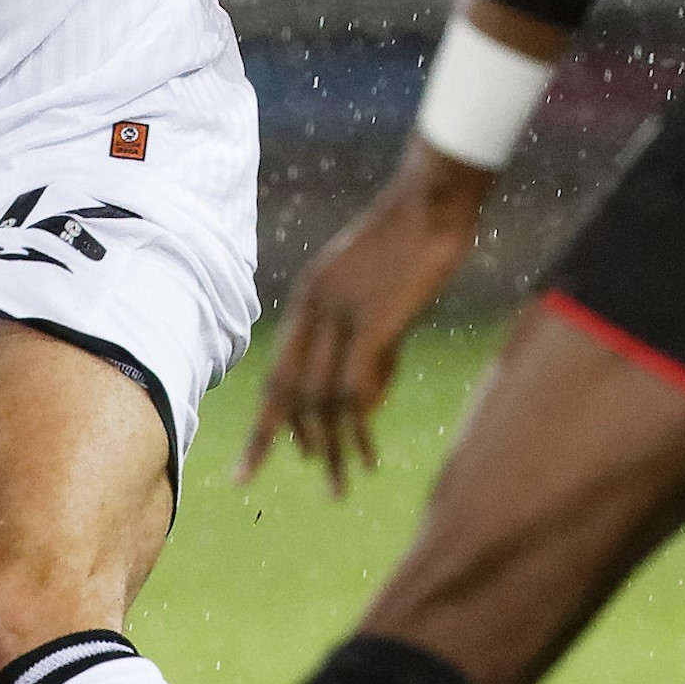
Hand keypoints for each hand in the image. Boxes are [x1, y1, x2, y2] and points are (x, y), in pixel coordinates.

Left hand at [244, 152, 491, 493]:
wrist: (433, 199)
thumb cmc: (414, 240)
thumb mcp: (377, 291)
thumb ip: (367, 343)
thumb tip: (363, 403)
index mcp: (307, 298)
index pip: (275, 370)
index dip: (265, 418)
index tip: (251, 460)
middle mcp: (313, 309)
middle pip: (283, 389)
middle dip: (272, 440)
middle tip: (262, 480)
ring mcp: (340, 315)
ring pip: (320, 398)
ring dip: (330, 448)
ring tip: (341, 484)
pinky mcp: (372, 322)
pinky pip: (355, 389)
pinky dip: (358, 428)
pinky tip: (367, 454)